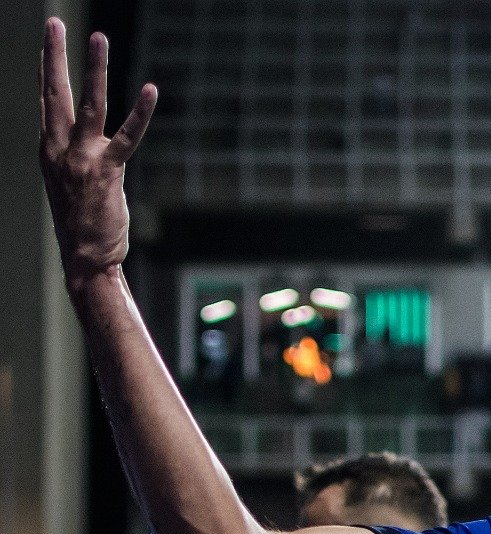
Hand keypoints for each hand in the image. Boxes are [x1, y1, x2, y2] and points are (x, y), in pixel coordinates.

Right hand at [38, 18, 156, 282]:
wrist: (85, 258)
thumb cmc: (82, 224)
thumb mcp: (69, 183)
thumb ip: (74, 157)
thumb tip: (84, 144)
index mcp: (49, 150)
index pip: (45, 101)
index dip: (46, 69)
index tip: (47, 43)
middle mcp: (60, 149)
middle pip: (54, 92)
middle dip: (54, 55)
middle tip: (52, 22)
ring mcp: (82, 158)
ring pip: (88, 104)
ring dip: (93, 68)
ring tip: (97, 36)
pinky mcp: (107, 171)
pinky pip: (126, 136)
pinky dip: (140, 112)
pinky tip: (149, 89)